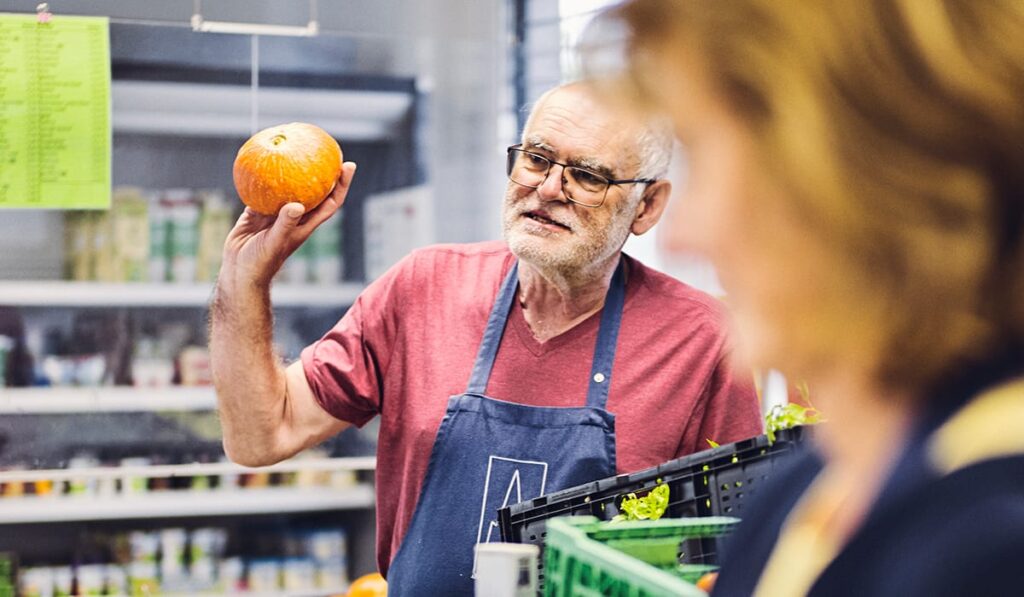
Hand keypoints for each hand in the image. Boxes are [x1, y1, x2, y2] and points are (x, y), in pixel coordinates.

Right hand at [221, 162, 356, 286]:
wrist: (238, 271)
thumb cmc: (261, 262)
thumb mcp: (275, 242)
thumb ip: (286, 223)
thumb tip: (297, 205)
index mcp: (305, 225)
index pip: (330, 202)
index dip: (341, 185)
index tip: (349, 165)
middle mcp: (294, 216)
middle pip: (314, 190)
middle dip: (322, 172)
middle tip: (326, 150)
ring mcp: (275, 214)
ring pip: (287, 188)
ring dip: (292, 172)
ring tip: (294, 149)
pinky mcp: (256, 212)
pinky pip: (261, 191)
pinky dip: (261, 179)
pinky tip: (258, 162)